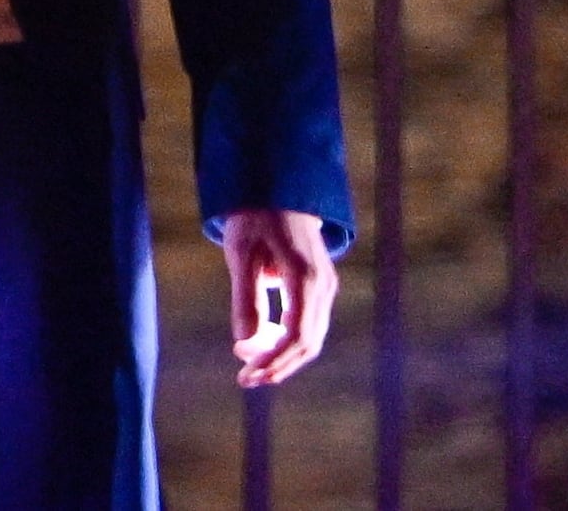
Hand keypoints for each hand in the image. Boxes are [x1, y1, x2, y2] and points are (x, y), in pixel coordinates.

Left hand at [221, 208, 336, 386]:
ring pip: (311, 337)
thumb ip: (246, 300)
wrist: (278, 186)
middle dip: (277, 365)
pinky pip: (309, 323)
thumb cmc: (255, 216)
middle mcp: (323, 286)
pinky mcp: (320, 285)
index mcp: (305, 278)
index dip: (272, 360)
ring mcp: (326, 286)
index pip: (296, 336)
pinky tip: (263, 344)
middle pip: (307, 343)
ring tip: (251, 367)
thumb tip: (245, 344)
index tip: (246, 374)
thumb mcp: (242, 254)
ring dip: (282, 356)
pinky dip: (288, 339)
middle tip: (245, 379)